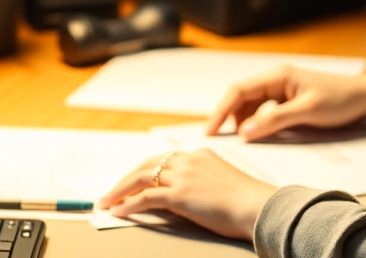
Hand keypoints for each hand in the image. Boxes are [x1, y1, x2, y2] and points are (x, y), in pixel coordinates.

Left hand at [98, 149, 277, 240]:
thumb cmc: (247, 200)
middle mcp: (189, 160)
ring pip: (141, 178)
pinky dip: (129, 204)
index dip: (144, 170)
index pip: (164, 159)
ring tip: (107, 201)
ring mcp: (184, 176)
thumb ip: (202, 181)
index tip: (132, 180)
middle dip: (126, 179)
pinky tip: (119, 211)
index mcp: (200, 155)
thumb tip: (184, 196)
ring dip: (120, 190)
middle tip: (112, 191)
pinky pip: (146, 198)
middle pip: (147, 165)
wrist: (258, 206)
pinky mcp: (180, 194)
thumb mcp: (222, 182)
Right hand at [206, 65, 365, 140]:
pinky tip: (256, 133)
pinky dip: (256, 121)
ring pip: (251, 103)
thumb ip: (275, 121)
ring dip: (242, 119)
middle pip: (241, 96)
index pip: (238, 90)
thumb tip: (245, 131)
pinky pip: (264, 109)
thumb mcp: (307, 112)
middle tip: (216, 139)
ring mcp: (282, 88)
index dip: (221, 111)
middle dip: (227, 116)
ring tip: (237, 139)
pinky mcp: (288, 98)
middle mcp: (276, 78)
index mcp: (277, 75)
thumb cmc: (340, 99)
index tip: (210, 131)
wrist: (364, 97)